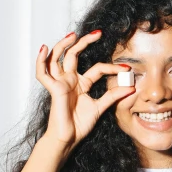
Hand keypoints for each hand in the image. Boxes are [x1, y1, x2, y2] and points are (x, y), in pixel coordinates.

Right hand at [36, 30, 134, 151]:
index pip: (98, 69)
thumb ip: (113, 96)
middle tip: (98, 33)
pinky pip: (42, 73)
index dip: (113, 68)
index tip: (127, 69)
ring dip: (62, 45)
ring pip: (57, 58)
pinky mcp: (53, 88)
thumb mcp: (100, 107)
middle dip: (84, 42)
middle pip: (74, 54)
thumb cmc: (79, 125)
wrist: (68, 139)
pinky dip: (40, 61)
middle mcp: (70, 80)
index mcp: (81, 84)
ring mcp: (60, 82)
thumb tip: (131, 87)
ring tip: (73, 35)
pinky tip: (43, 49)